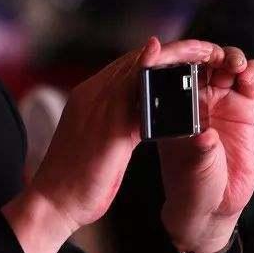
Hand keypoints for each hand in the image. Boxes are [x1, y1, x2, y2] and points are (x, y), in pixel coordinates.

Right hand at [3, 37, 217, 252]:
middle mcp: (89, 96)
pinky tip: (175, 68)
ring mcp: (96, 109)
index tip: (181, 59)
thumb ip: (112, 121)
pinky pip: (134, 94)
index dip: (154, 59)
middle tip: (201, 50)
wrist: (52, 202)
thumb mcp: (94, 140)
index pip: (125, 67)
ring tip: (201, 54)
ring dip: (171, 58)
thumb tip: (137, 115)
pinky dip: (154, 76)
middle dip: (169, 52)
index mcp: (86, 98)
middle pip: (132, 62)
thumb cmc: (71, 177)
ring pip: (136, 70)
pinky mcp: (107, 128)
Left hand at [158, 46, 253, 252]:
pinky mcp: (242, 106)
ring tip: (232, 65)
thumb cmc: (191, 184)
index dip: (174, 58)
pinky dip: (251, 71)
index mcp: (168, 107)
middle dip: (204, 52)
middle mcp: (191, 99)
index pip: (168, 73)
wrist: (214, 203)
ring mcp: (217, 101)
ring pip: (223, 65)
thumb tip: (205, 135)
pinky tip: (249, 75)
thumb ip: (198, 148)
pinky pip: (249, 80)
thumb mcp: (190, 166)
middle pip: (198, 62)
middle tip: (210, 55)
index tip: (177, 53)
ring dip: (229, 57)